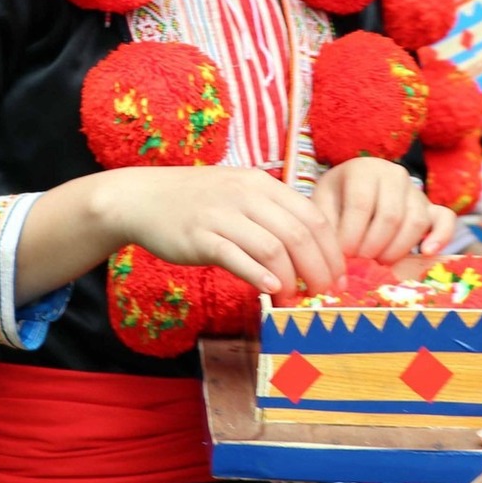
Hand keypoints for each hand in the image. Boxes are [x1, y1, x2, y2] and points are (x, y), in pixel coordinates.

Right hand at [101, 165, 343, 297]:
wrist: (142, 198)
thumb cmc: (197, 202)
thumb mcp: (239, 194)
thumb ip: (272, 217)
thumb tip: (308, 252)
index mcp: (262, 184)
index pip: (313, 216)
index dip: (332, 250)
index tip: (339, 276)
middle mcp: (246, 195)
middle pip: (298, 234)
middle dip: (319, 268)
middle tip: (325, 294)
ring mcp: (222, 215)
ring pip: (272, 247)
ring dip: (291, 278)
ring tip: (295, 298)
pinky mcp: (199, 237)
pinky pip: (237, 257)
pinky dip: (258, 275)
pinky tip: (270, 290)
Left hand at [312, 157, 456, 262]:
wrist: (355, 188)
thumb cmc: (337, 199)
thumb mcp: (323, 204)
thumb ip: (328, 225)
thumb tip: (338, 258)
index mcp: (364, 169)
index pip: (361, 204)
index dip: (351, 235)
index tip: (342, 255)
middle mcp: (394, 174)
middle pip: (390, 216)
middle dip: (373, 247)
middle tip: (360, 263)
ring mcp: (416, 190)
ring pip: (415, 222)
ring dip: (397, 249)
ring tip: (379, 262)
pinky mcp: (432, 208)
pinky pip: (446, 219)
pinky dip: (440, 237)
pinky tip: (426, 253)